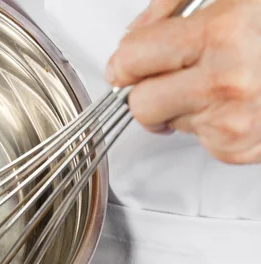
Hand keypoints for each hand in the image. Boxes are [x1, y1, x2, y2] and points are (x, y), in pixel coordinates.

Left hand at [105, 0, 260, 163]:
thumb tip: (133, 37)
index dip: (125, 62)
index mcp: (223, 33)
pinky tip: (236, 102)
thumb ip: (171, 9)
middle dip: (146, 92)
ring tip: (220, 82)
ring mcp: (235, 121)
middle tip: (164, 79)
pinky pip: (196, 138)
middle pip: (140, 104)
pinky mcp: (238, 149)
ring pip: (168, 122)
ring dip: (182, 105)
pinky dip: (208, 122)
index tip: (127, 65)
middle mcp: (228, 81)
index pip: (132, 60)